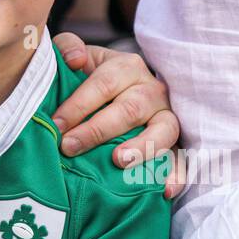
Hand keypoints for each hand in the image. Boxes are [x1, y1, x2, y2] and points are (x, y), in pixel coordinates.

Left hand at [50, 32, 181, 198]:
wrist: (116, 93)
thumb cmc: (90, 77)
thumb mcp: (77, 55)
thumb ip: (68, 46)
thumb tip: (74, 60)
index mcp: (126, 66)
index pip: (104, 83)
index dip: (78, 104)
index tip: (56, 125)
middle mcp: (151, 90)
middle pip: (130, 108)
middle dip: (98, 130)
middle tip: (70, 147)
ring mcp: (166, 117)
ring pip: (164, 130)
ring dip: (142, 147)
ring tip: (118, 161)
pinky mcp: (176, 143)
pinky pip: (181, 159)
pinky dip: (176, 174)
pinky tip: (164, 191)